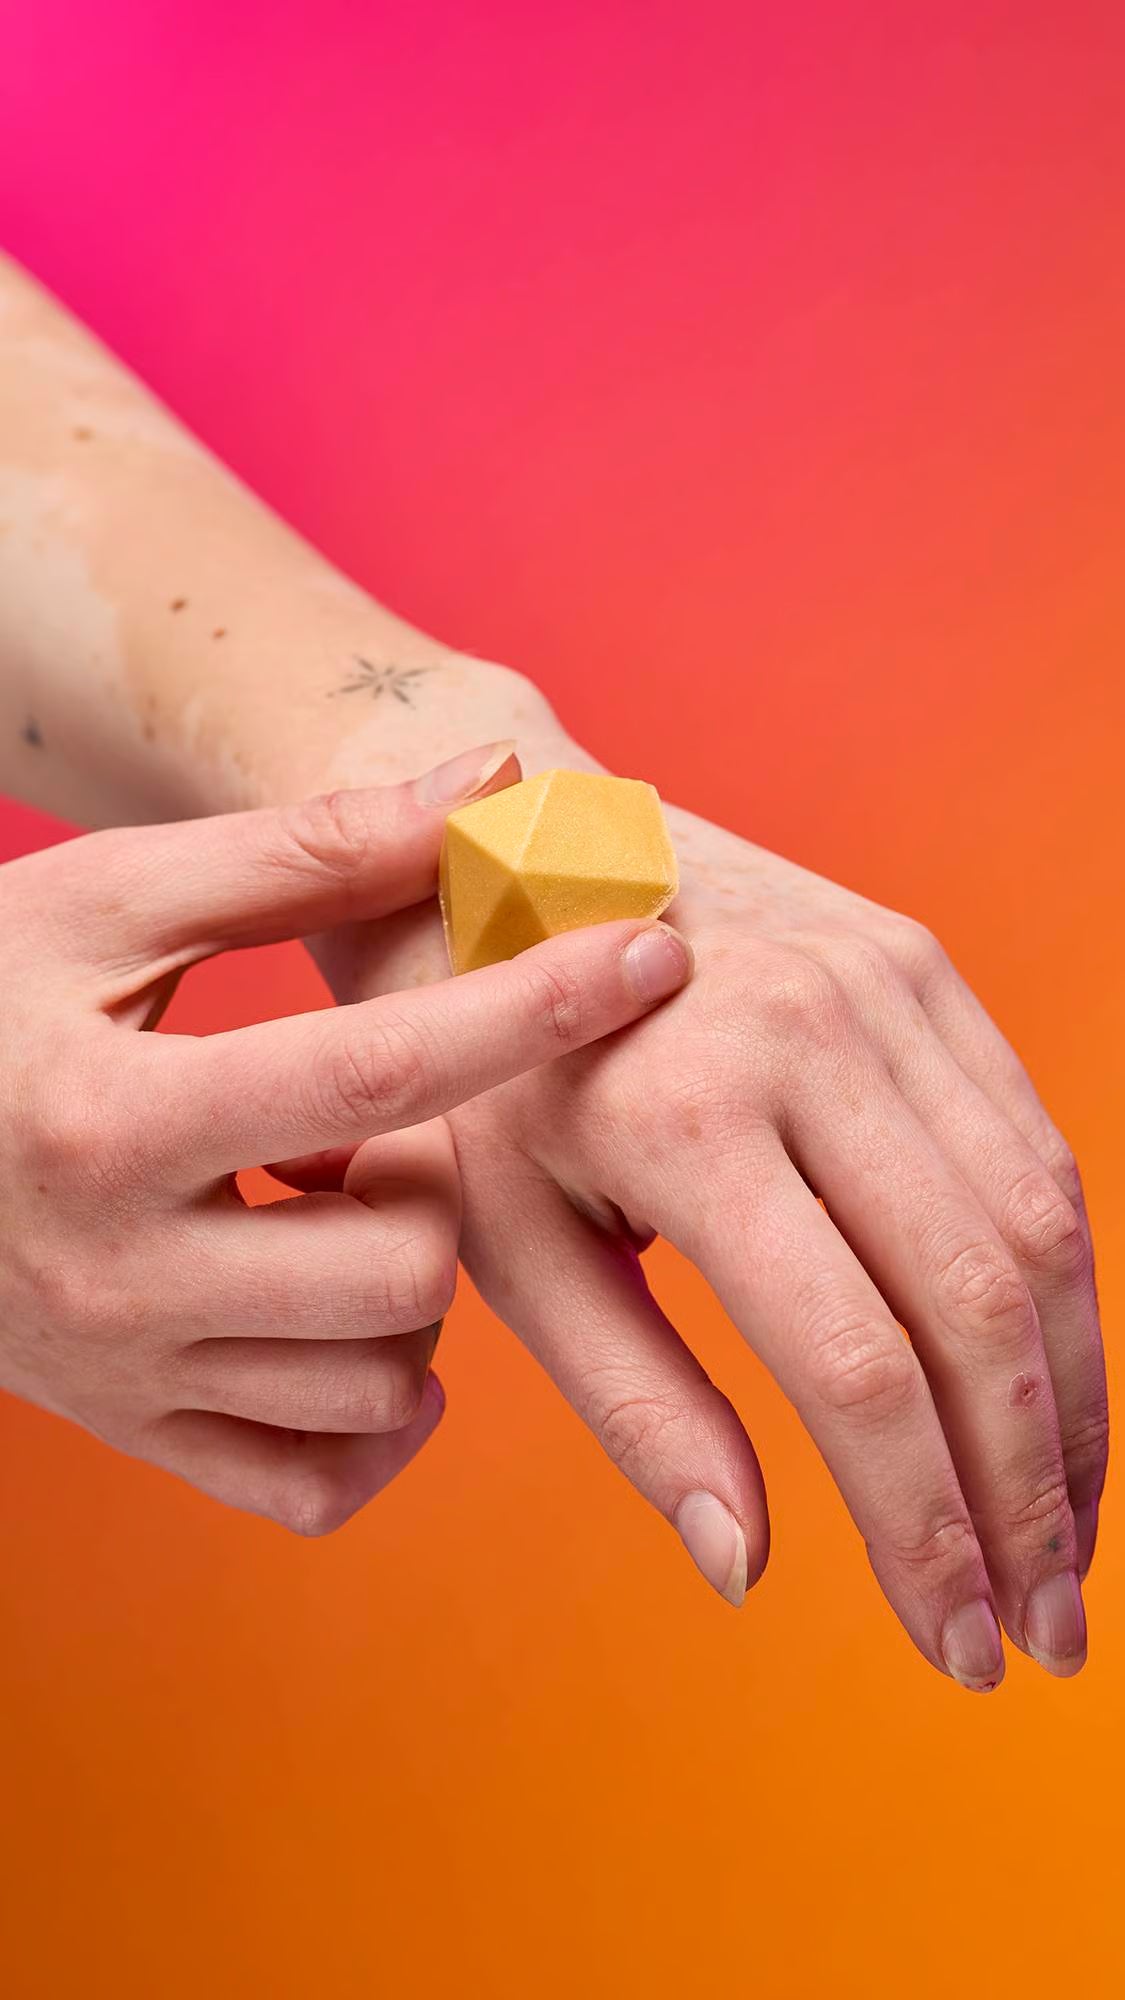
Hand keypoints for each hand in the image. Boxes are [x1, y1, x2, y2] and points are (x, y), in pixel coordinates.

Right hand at [0, 745, 691, 1531]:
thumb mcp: (110, 902)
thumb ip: (303, 850)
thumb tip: (493, 783)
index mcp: (107, 1118)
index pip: (376, 1071)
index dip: (533, 1007)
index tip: (658, 948)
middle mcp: (115, 1275)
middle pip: (405, 1256)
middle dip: (439, 1176)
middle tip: (370, 1118)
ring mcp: (125, 1378)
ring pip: (386, 1374)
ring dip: (407, 1277)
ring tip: (322, 1196)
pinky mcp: (137, 1435)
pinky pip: (323, 1483)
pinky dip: (375, 1411)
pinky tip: (340, 1318)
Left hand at [317, 771, 1105, 1688]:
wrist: (495, 852)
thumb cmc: (479, 1069)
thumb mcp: (508, 1239)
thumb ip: (636, 1404)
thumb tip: (749, 1566)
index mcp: (687, 1117)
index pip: (856, 1364)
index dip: (925, 1527)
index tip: (956, 1646)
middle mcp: (811, 1035)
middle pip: (979, 1303)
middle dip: (1031, 1494)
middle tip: (1045, 1634)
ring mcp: (884, 984)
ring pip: (1041, 1225)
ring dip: (1074, 1404)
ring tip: (1067, 1537)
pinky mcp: (923, 963)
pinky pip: (1034, 1142)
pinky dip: (1063, 1286)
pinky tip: (1054, 1388)